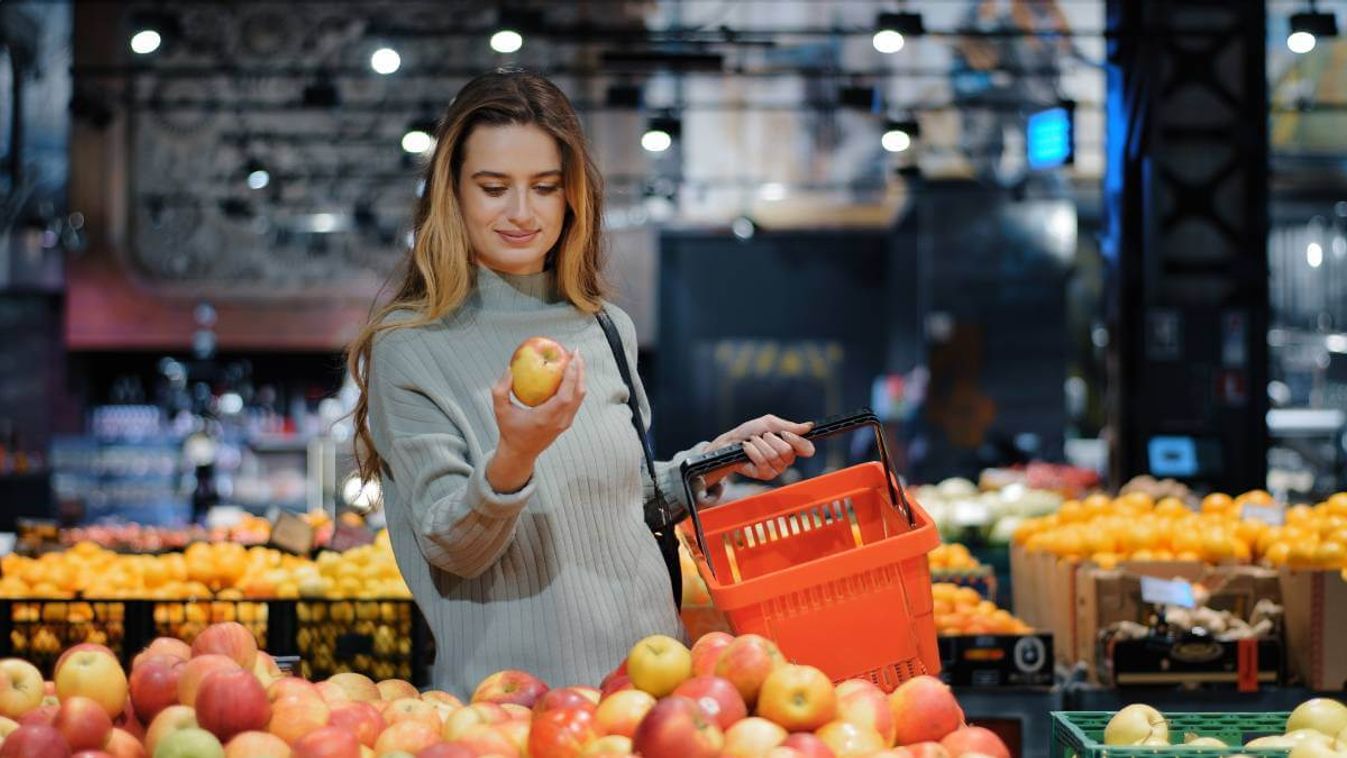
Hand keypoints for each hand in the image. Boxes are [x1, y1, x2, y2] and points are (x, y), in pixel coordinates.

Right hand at [486, 350, 585, 490]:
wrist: (520, 453)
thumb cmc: (510, 431)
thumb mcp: (500, 411)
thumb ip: (501, 390)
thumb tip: (509, 370)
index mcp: (546, 418)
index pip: (565, 395)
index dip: (572, 376)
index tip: (571, 358)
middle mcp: (560, 421)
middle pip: (579, 393)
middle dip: (580, 371)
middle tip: (575, 353)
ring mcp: (565, 422)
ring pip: (580, 397)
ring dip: (580, 377)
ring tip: (575, 360)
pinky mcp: (566, 422)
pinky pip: (575, 401)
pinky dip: (575, 386)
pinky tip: (569, 374)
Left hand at [705, 414, 815, 483]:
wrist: (731, 442)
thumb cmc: (750, 432)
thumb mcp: (769, 423)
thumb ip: (788, 426)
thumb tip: (809, 426)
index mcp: (792, 445)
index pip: (807, 449)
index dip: (798, 441)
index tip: (785, 434)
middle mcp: (787, 459)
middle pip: (788, 451)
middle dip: (772, 439)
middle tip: (763, 436)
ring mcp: (777, 468)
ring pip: (774, 456)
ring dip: (760, 444)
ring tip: (753, 441)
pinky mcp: (766, 475)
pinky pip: (762, 462)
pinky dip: (753, 451)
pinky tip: (747, 448)